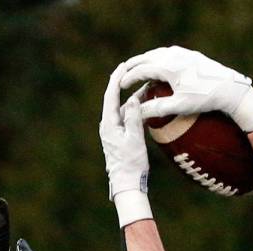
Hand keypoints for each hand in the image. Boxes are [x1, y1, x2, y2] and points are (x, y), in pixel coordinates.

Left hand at [100, 63, 149, 199]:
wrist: (127, 184)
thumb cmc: (131, 163)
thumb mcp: (134, 138)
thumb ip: (133, 116)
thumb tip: (132, 98)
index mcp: (109, 124)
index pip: (111, 95)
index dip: (117, 78)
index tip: (124, 65)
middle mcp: (107, 126)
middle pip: (114, 99)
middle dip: (123, 85)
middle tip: (132, 71)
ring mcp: (112, 133)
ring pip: (121, 109)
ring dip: (132, 99)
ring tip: (145, 88)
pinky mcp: (117, 139)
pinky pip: (125, 119)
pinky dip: (133, 111)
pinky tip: (143, 107)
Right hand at [120, 46, 252, 132]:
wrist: (229, 87)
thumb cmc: (204, 98)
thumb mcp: (180, 106)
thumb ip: (157, 108)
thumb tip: (138, 112)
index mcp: (167, 65)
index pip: (141, 69)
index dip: (129, 78)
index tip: (120, 86)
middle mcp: (172, 55)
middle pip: (146, 58)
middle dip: (133, 66)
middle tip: (122, 74)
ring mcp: (181, 53)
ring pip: (156, 54)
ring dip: (144, 61)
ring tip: (136, 69)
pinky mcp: (189, 54)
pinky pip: (166, 55)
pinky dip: (156, 60)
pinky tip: (156, 67)